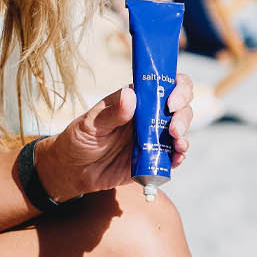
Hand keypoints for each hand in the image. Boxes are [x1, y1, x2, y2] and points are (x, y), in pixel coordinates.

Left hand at [36, 74, 195, 200]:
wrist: (73, 171)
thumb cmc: (78, 140)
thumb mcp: (89, 125)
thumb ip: (112, 113)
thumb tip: (130, 94)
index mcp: (136, 101)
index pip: (165, 85)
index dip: (178, 89)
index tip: (172, 103)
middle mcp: (149, 116)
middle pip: (180, 108)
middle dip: (182, 117)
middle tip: (173, 131)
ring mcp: (153, 137)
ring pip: (180, 131)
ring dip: (183, 137)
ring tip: (178, 146)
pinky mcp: (154, 158)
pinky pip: (174, 156)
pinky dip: (179, 156)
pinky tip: (177, 158)